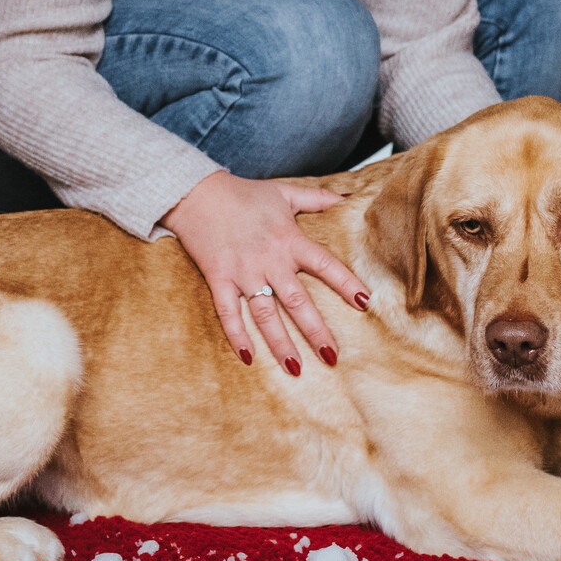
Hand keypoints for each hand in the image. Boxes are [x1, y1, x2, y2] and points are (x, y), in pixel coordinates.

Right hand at [161, 171, 371, 374]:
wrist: (197, 193)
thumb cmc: (243, 193)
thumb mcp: (284, 192)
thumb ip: (316, 197)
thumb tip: (347, 196)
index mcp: (289, 240)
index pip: (324, 264)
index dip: (345, 282)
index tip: (363, 302)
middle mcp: (269, 260)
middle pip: (297, 301)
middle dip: (316, 331)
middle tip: (332, 357)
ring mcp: (243, 272)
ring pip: (265, 314)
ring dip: (280, 342)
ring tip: (295, 368)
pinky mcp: (218, 279)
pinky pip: (228, 312)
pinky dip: (236, 335)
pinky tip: (248, 358)